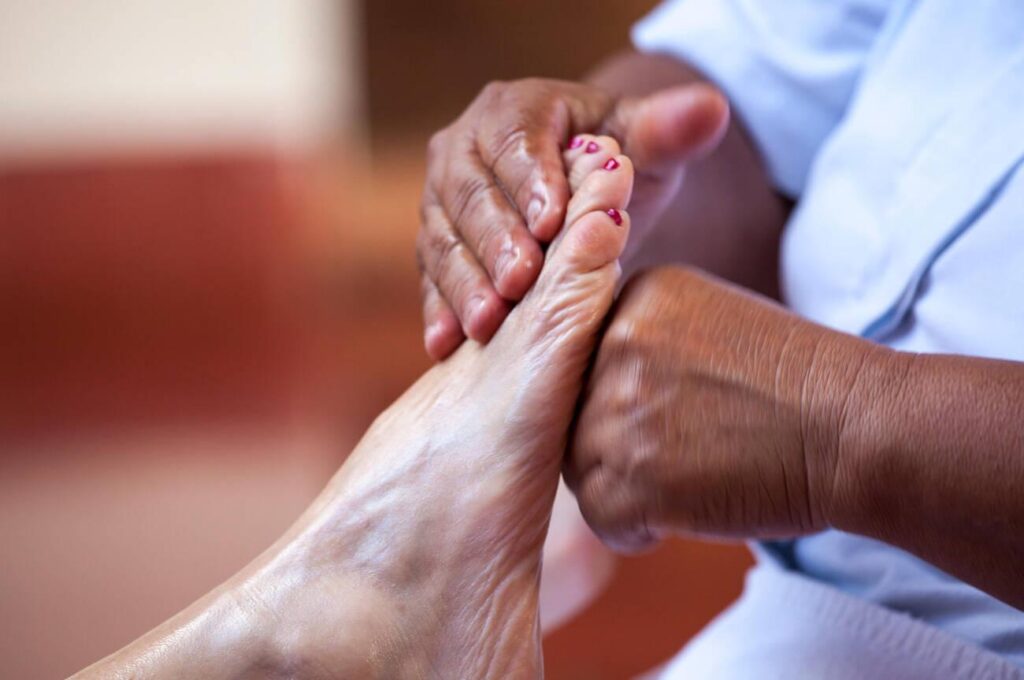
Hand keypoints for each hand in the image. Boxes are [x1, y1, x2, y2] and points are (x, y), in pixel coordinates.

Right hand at [417, 76, 728, 359]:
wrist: (583, 200)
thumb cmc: (620, 168)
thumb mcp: (648, 148)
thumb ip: (672, 130)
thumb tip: (711, 109)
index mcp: (511, 111)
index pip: (515, 142)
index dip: (531, 182)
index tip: (552, 224)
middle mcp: (462, 149)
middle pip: (469, 193)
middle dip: (493, 240)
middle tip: (518, 283)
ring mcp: (441, 200)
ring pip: (442, 238)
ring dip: (462, 283)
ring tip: (485, 323)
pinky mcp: (435, 245)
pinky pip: (429, 277)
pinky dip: (438, 310)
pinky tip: (445, 345)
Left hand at [565, 267, 880, 550]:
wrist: (859, 427)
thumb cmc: (804, 383)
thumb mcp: (716, 321)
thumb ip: (651, 338)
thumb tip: (599, 382)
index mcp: (638, 298)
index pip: (587, 359)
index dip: (617, 398)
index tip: (666, 416)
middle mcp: (616, 345)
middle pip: (575, 410)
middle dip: (613, 442)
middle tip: (671, 458)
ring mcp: (618, 411)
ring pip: (580, 464)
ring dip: (621, 486)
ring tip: (677, 488)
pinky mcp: (632, 477)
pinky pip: (598, 516)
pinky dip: (632, 529)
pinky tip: (672, 519)